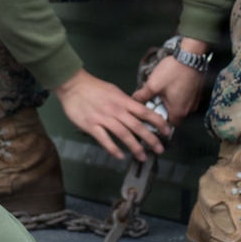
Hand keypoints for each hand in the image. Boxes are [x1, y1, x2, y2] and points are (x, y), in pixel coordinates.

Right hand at [53, 68, 169, 161]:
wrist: (72, 85)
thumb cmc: (93, 87)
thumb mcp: (113, 91)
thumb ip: (125, 102)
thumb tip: (136, 111)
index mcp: (122, 101)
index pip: (144, 112)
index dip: (158, 122)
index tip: (167, 131)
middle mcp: (116, 110)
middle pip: (137, 126)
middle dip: (150, 139)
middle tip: (160, 149)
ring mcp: (103, 118)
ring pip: (123, 134)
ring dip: (134, 147)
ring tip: (142, 156)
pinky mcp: (91, 125)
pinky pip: (104, 139)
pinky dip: (113, 149)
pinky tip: (120, 156)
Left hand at [131, 38, 209, 124]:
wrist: (189, 56)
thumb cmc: (171, 72)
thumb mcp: (152, 85)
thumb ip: (142, 96)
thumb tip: (134, 101)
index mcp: (179, 111)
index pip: (168, 126)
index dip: (158, 122)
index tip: (150, 115)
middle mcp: (189, 109)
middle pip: (174, 115)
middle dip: (163, 110)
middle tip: (154, 100)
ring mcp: (195, 100)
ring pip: (180, 106)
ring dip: (170, 101)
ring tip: (161, 92)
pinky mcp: (197, 91)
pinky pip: (186, 98)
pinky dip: (178, 95)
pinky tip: (171, 85)